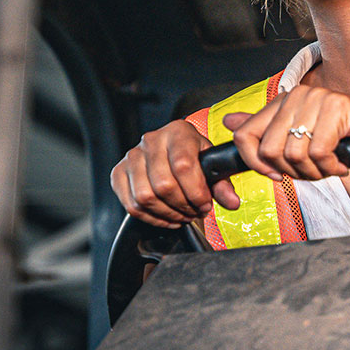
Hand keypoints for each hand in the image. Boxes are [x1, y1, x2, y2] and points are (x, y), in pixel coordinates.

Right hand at [111, 120, 240, 227]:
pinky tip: (167, 217)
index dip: (196, 191)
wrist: (172, 151)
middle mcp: (151, 140)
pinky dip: (151, 218)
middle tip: (195, 212)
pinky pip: (131, 205)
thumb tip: (231, 202)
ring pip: (145, 197)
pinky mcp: (118, 173)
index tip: (205, 204)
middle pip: (163, 185)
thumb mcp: (212, 164)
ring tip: (182, 215)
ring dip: (167, 214)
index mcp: (178, 131)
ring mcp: (132, 156)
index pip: (183, 165)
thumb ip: (223, 184)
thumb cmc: (194, 157)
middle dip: (183, 206)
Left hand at [221, 84, 349, 182]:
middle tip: (314, 172)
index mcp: (283, 102)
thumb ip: (266, 131)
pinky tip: (341, 164)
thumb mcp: (302, 137)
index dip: (256, 164)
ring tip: (329, 168)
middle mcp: (296, 96)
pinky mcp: (337, 107)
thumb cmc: (347, 138)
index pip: (245, 135)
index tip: (276, 175)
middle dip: (290, 172)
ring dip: (313, 172)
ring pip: (292, 154)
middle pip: (268, 151)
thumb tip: (228, 122)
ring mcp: (317, 99)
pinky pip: (318, 152)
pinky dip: (330, 167)